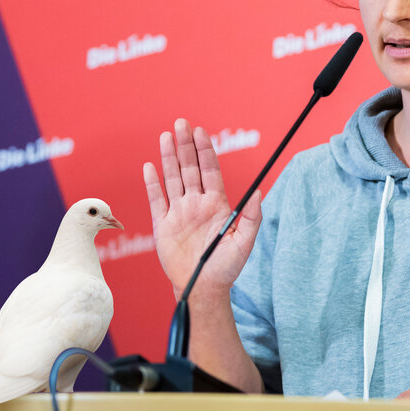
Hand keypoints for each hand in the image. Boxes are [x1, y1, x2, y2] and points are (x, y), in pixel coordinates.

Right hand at [143, 119, 262, 299]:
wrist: (203, 287)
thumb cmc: (226, 267)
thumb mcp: (244, 243)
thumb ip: (251, 218)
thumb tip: (259, 193)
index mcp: (216, 205)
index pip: (210, 171)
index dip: (205, 151)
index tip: (201, 132)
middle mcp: (196, 204)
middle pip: (190, 168)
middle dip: (185, 146)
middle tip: (181, 123)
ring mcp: (178, 212)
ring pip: (172, 178)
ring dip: (168, 157)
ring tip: (166, 135)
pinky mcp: (162, 225)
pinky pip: (156, 200)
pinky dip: (152, 183)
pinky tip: (149, 166)